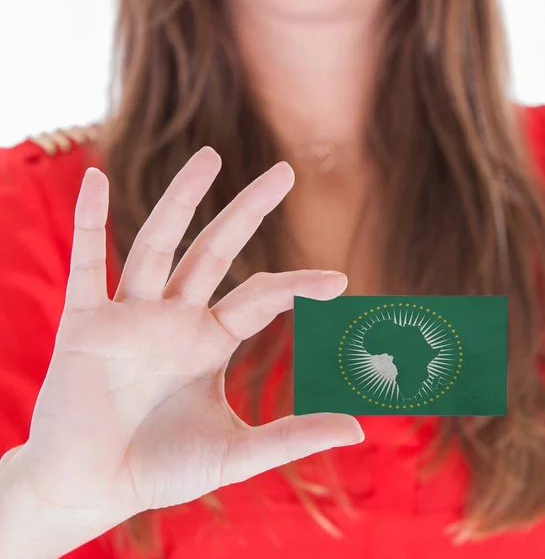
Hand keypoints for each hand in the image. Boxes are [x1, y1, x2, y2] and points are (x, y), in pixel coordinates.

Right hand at [17, 148, 363, 527]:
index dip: (299, 285)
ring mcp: (131, 315)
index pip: (262, 297)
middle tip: (285, 171)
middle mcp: (175, 318)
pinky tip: (95, 179)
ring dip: (182, 199)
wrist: (92, 489)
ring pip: (158, 244)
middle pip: (215, 250)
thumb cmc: (160, 470)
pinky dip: (87, 221)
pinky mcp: (85, 322)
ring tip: (210, 156)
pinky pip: (86, 263)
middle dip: (248, 211)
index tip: (341, 281)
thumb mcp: (234, 452)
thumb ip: (292, 437)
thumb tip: (359, 430)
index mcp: (210, 341)